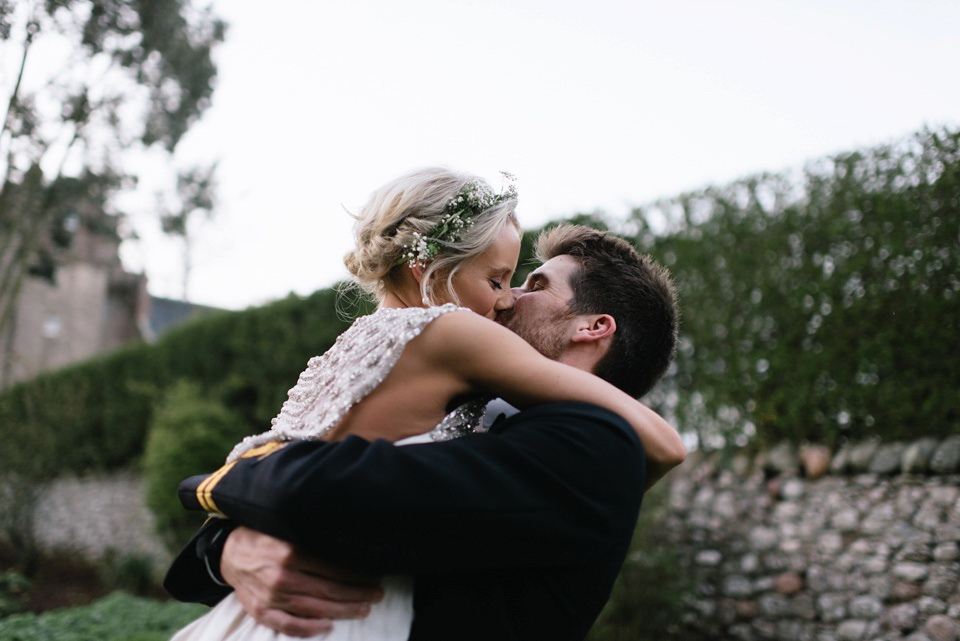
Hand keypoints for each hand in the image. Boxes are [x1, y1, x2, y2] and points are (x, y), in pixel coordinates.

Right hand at [221, 526, 383, 636]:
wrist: (227, 552)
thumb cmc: (263, 536)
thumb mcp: (286, 527)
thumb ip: (311, 536)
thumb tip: (345, 539)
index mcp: (290, 552)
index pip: (332, 567)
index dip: (356, 574)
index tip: (374, 575)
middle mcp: (281, 576)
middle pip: (328, 589)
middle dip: (357, 593)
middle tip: (377, 594)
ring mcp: (270, 597)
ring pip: (314, 609)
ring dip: (342, 611)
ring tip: (363, 609)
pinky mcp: (260, 611)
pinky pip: (288, 625)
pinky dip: (309, 629)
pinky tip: (328, 626)